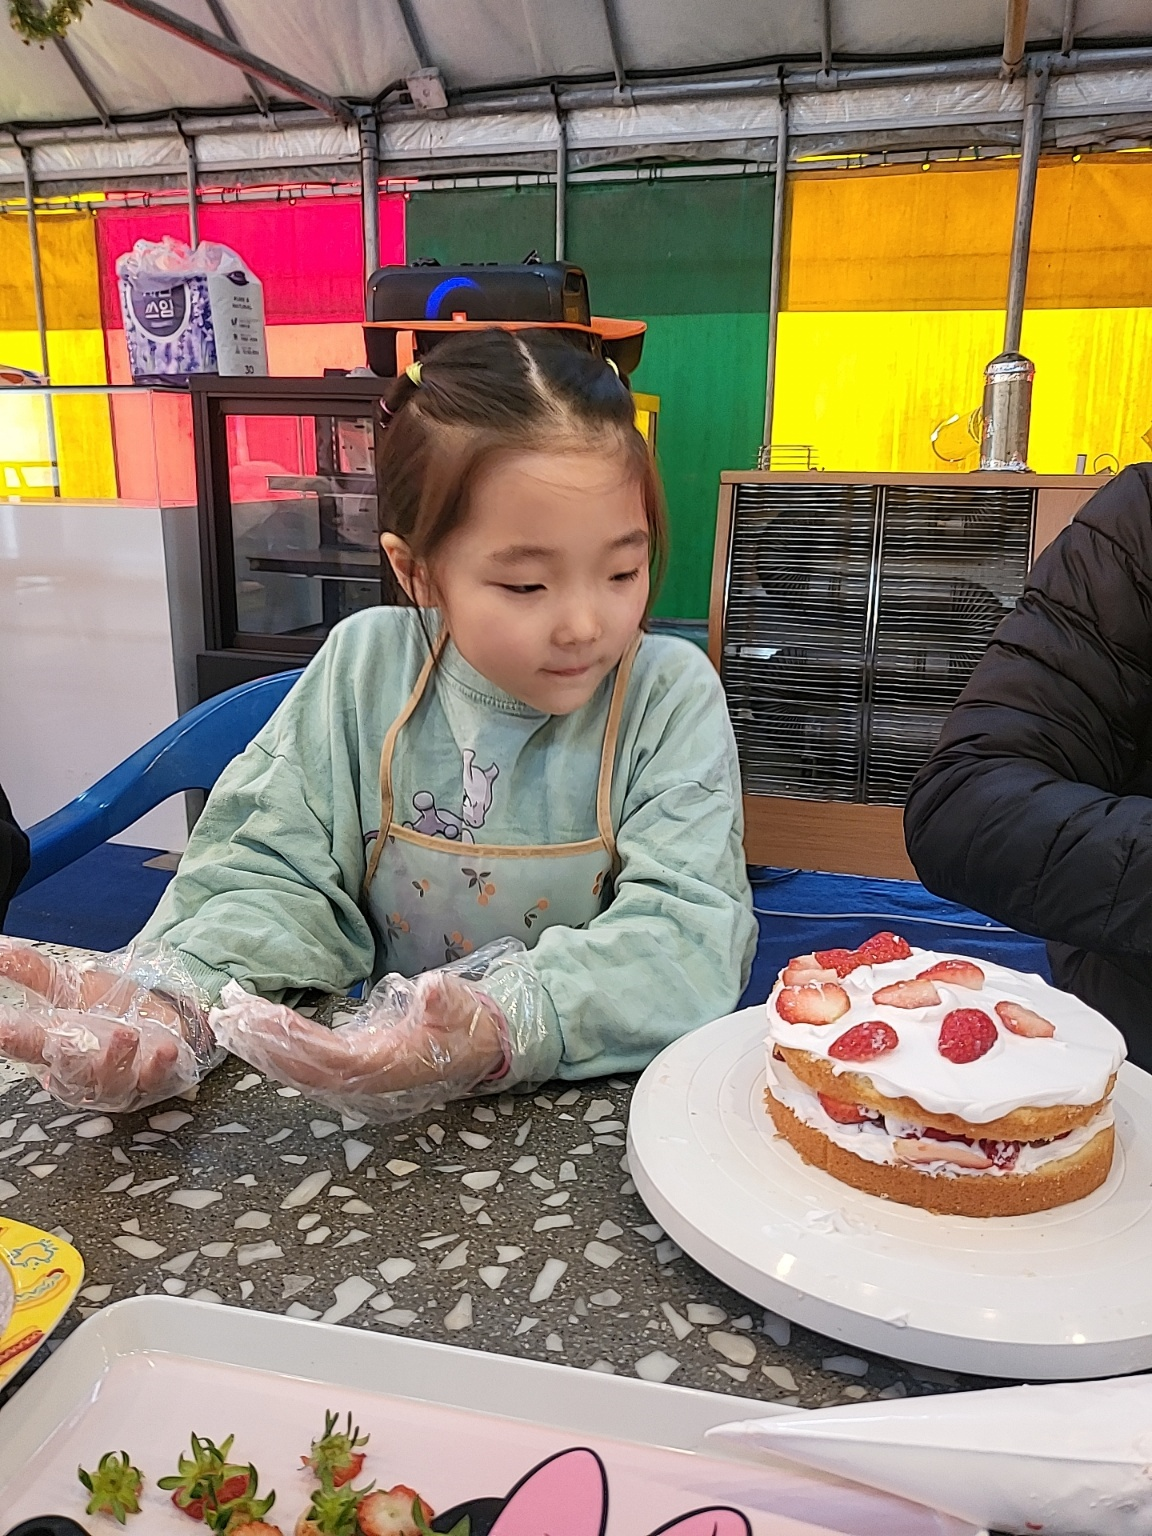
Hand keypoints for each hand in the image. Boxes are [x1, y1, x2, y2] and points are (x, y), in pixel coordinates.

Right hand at [0, 943, 210, 1110]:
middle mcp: (82, 1069)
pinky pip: (156, 1078)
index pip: (26, 1043)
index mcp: (52, 1045)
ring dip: (116, 1058)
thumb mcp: (68, 984)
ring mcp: (118, 1078)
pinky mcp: (153, 1079)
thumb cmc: (109, 1008)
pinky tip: (164, 1050)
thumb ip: (32, 970)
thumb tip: (1, 950)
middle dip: (64, 1055)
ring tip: (124, 1034)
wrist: (159, 1019)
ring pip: (110, 1078)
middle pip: (68, 1067)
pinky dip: (159, 1065)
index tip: (2, 1026)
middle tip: (59, 1039)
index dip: (13, 1036)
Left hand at [210, 969, 507, 1115]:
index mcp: (389, 1066)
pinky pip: (303, 1067)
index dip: (294, 1041)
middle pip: (302, 1070)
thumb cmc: (466, 1026)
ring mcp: (353, 1081)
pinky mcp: (347, 1071)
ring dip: (261, 1048)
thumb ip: (445, 999)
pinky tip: (251, 1032)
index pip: (331, 1058)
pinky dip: (274, 1050)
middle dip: (263, 1044)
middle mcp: (364, 1082)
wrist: (475, 1049)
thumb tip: (429, 989)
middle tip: (226, 1014)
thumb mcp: (462, 1006)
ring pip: (297, 1072)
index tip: (262, 1016)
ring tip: (227, 1019)